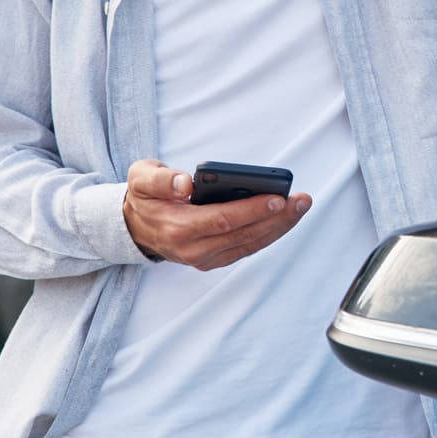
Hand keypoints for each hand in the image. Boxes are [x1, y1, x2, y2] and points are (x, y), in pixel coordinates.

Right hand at [121, 159, 312, 270]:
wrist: (134, 227)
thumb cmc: (144, 197)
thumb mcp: (141, 178)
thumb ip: (161, 180)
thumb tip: (185, 182)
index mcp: (178, 227)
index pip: (223, 220)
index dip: (253, 210)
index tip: (279, 198)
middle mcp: (194, 249)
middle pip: (243, 234)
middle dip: (277, 217)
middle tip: (302, 200)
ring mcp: (205, 258)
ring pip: (250, 244)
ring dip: (279, 227)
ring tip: (300, 206)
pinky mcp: (213, 259)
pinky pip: (247, 248)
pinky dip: (268, 234)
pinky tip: (285, 218)